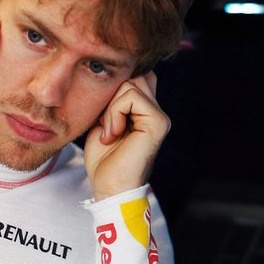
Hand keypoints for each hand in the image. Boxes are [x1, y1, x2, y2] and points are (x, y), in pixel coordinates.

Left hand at [84, 72, 170, 200]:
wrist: (109, 187)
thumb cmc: (104, 160)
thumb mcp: (104, 121)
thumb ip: (114, 99)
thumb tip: (112, 76)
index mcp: (146, 111)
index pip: (136, 76)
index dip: (116, 88)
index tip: (103, 116)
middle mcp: (156, 112)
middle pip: (134, 76)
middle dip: (112, 96)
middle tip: (106, 125)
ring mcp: (160, 117)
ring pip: (131, 84)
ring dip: (111, 108)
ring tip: (110, 132)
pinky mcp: (158, 122)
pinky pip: (132, 97)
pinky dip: (115, 114)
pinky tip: (113, 134)